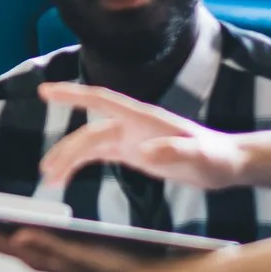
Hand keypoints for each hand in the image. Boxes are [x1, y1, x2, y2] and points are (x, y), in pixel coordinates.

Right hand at [37, 83, 250, 194]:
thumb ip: (175, 151)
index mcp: (142, 118)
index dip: (72, 95)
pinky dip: (79, 165)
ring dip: (68, 159)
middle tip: (47, 171)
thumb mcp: (201, 156)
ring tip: (50, 180)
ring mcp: (129, 139)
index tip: (46, 91)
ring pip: (89, 145)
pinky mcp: (131, 154)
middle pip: (88, 132)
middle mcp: (131, 125)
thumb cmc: (216, 157)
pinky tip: (65, 178)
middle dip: (65, 149)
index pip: (101, 100)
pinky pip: (97, 156)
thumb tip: (144, 153)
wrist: (225, 163)